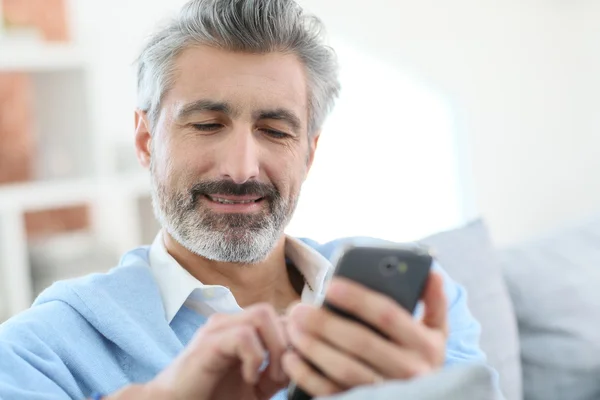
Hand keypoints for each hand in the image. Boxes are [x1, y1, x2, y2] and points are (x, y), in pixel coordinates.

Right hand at [145, 304, 288, 399]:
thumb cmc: (213, 396)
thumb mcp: (255, 388)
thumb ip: (276, 373)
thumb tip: (299, 362)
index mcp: (243, 328)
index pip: (282, 317)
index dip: (295, 340)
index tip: (296, 368)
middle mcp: (231, 321)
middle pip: (276, 311)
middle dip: (289, 343)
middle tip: (282, 376)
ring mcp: (218, 328)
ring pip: (262, 315)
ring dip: (275, 347)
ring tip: (269, 375)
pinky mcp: (208, 343)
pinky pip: (244, 335)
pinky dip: (255, 358)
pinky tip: (249, 377)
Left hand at [283, 272, 447, 396]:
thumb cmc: (421, 356)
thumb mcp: (436, 331)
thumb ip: (434, 301)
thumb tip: (431, 272)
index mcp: (426, 345)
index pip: (387, 314)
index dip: (358, 299)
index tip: (330, 285)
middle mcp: (409, 371)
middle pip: (360, 342)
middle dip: (325, 323)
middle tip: (298, 308)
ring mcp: (386, 391)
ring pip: (343, 369)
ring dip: (312, 346)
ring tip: (291, 326)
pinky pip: (332, 392)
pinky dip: (307, 375)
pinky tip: (291, 357)